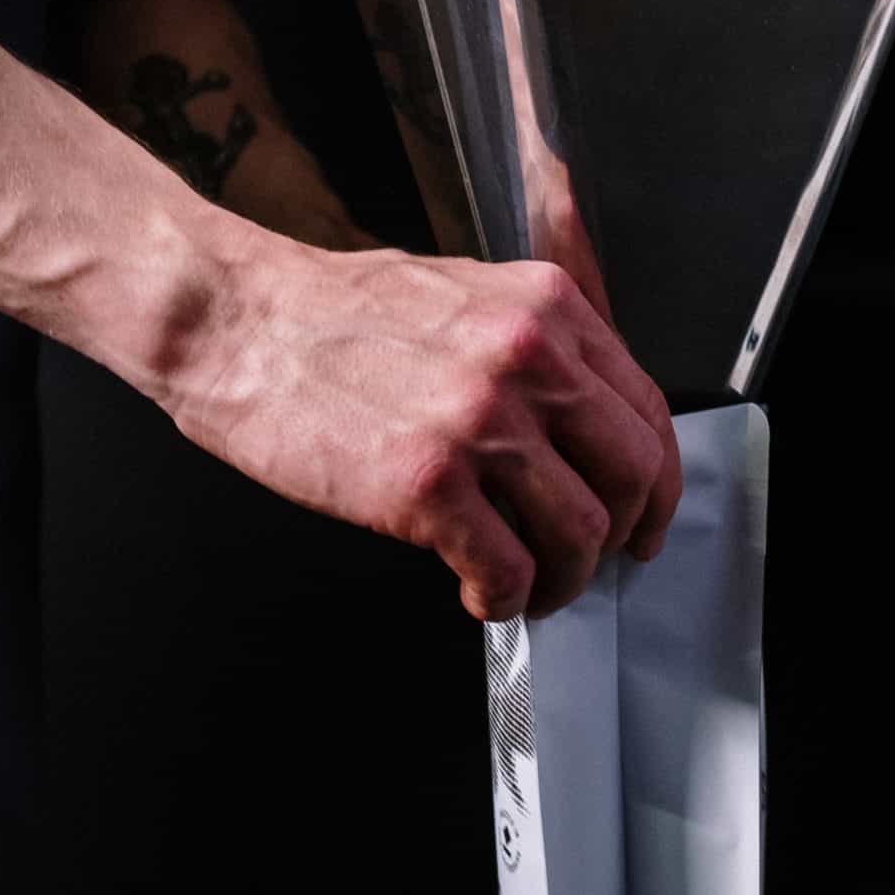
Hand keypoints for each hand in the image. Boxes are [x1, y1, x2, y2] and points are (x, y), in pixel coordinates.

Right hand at [161, 240, 681, 621]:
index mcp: (545, 307)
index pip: (646, 409)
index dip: (655, 483)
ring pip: (580, 533)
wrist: (238, 323)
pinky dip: (503, 599)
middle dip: (619, 536)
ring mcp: (480, 422)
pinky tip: (477, 593)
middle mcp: (528, 357)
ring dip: (560, 580)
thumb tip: (582, 425)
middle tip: (587, 563)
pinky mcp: (426, 484)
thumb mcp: (463, 294)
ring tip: (524, 586)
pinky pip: (506, 571)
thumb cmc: (335, 314)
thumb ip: (534, 345)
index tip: (642, 519)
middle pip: (632, 475)